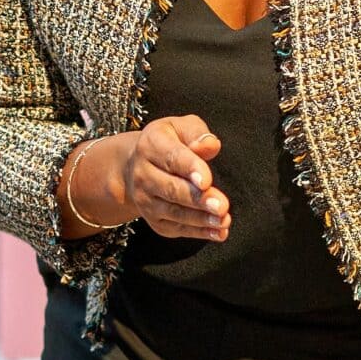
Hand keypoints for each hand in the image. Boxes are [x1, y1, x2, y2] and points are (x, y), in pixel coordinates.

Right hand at [115, 115, 230, 241]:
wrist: (136, 165)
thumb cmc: (169, 142)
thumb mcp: (180, 127)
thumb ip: (196, 133)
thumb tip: (209, 145)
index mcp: (151, 145)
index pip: (172, 158)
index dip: (190, 168)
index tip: (206, 180)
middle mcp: (143, 174)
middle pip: (171, 189)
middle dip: (198, 199)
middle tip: (222, 206)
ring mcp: (145, 200)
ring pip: (174, 212)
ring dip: (200, 218)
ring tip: (224, 220)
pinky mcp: (153, 220)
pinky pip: (176, 227)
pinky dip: (198, 232)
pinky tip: (218, 232)